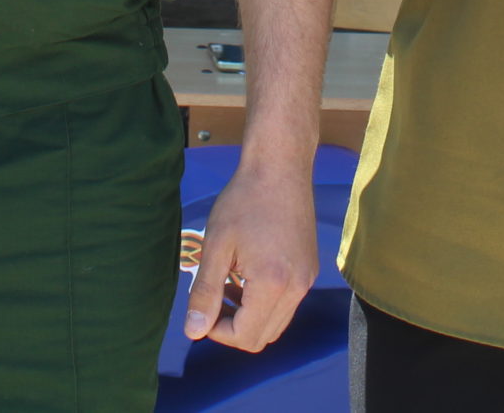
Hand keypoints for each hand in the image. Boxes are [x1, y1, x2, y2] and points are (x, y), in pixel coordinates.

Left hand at [184, 159, 316, 351]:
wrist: (280, 166)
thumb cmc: (244, 200)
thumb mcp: (216, 246)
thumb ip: (205, 292)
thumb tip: (193, 332)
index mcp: (274, 284)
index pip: (245, 336)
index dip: (217, 331)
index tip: (202, 306)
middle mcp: (298, 288)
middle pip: (262, 336)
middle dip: (232, 326)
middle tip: (212, 296)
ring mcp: (308, 279)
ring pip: (276, 322)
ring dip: (248, 315)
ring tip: (227, 282)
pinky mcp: (310, 269)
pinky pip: (287, 303)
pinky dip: (264, 301)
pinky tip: (246, 273)